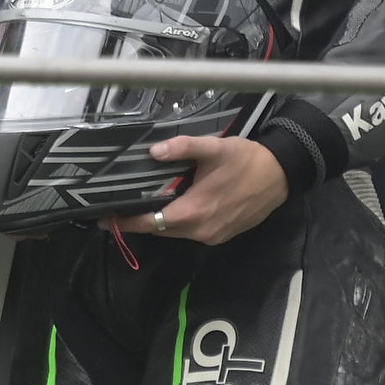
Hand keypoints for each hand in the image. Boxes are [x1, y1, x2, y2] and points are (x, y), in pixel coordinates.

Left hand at [106, 134, 287, 246]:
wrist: (281, 175)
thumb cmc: (245, 160)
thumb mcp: (213, 148)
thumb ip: (182, 148)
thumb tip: (153, 152)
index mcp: (194, 212)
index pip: (150, 223)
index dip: (126, 222)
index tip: (103, 219)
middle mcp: (201, 231)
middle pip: (160, 230)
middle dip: (138, 221)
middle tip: (117, 207)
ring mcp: (213, 236)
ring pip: (176, 232)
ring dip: (158, 221)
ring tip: (139, 204)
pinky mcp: (223, 234)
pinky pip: (192, 231)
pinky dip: (177, 222)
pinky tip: (171, 205)